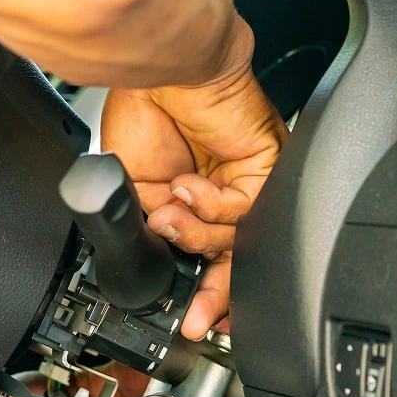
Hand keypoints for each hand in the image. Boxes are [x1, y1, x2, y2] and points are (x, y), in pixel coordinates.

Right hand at [100, 17, 287, 339]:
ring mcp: (246, 185)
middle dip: (215, 294)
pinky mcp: (265, 169)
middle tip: (198, 315)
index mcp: (189, 205)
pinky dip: (209, 203)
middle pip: (235, 261)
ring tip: (166, 212)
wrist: (158, 76)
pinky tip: (187, 184)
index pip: (203, 259)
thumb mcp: (131, 192)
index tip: (189, 321)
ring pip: (239, 240)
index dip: (199, 292)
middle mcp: (223, 197)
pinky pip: (244, 211)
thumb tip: (161, 262)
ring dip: (195, 233)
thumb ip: (152, 232)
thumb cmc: (141, 117)